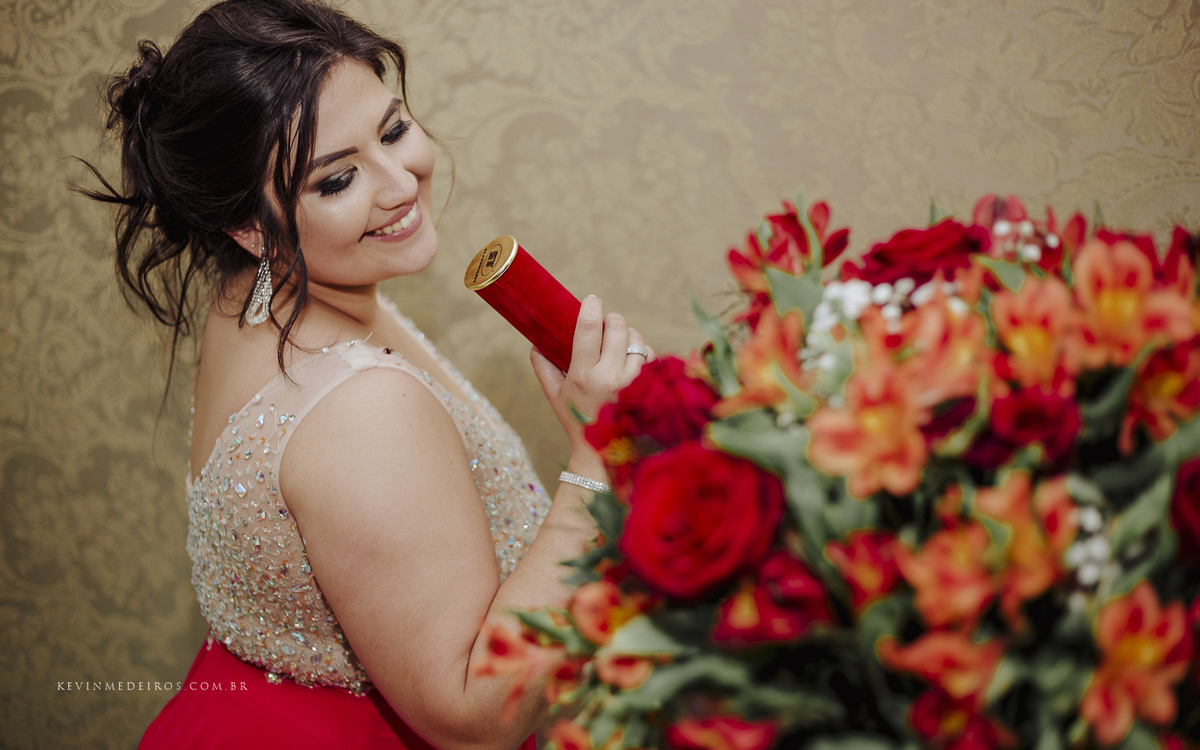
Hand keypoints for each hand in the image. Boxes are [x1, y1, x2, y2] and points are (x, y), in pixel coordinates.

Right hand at [530, 296, 652, 468]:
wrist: (603, 453)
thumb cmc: (576, 420)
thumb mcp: (554, 396)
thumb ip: (543, 367)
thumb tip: (535, 342)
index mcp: (583, 376)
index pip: (588, 328)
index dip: (591, 307)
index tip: (591, 300)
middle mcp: (609, 377)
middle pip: (617, 326)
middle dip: (611, 320)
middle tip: (606, 325)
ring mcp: (633, 384)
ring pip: (637, 339)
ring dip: (629, 336)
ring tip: (620, 346)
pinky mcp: (652, 389)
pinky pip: (651, 356)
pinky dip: (643, 354)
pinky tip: (633, 363)